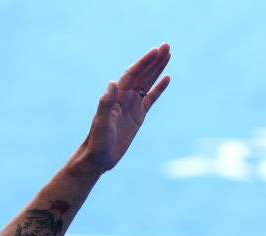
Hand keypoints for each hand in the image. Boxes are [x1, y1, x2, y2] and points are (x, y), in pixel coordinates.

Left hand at [81, 43, 170, 172]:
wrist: (97, 159)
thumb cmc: (97, 142)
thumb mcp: (101, 123)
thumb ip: (106, 103)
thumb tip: (113, 83)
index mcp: (116, 97)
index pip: (132, 74)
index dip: (144, 62)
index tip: (157, 50)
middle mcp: (124, 99)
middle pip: (141, 75)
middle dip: (154, 61)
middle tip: (167, 46)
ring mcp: (131, 107)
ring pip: (147, 83)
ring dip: (157, 70)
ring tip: (169, 55)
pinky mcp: (137, 117)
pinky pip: (150, 99)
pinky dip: (158, 88)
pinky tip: (166, 78)